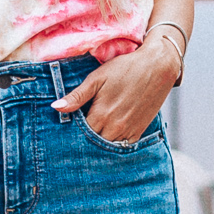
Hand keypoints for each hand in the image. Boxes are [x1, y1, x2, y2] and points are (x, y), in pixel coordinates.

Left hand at [51, 41, 179, 144]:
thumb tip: (55, 107)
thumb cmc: (125, 69)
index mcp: (101, 115)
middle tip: (77, 133)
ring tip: (92, 134)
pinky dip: (114, 144)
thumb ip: (77, 96)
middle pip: (92, 143)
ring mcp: (128, 131)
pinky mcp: (139, 131)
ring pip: (107, 147)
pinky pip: (123, 146)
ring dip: (99, 143)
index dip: (72, 132)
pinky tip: (108, 136)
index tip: (66, 128)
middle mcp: (114, 128)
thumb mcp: (97, 78)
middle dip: (84, 139)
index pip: (79, 134)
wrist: (158, 66)